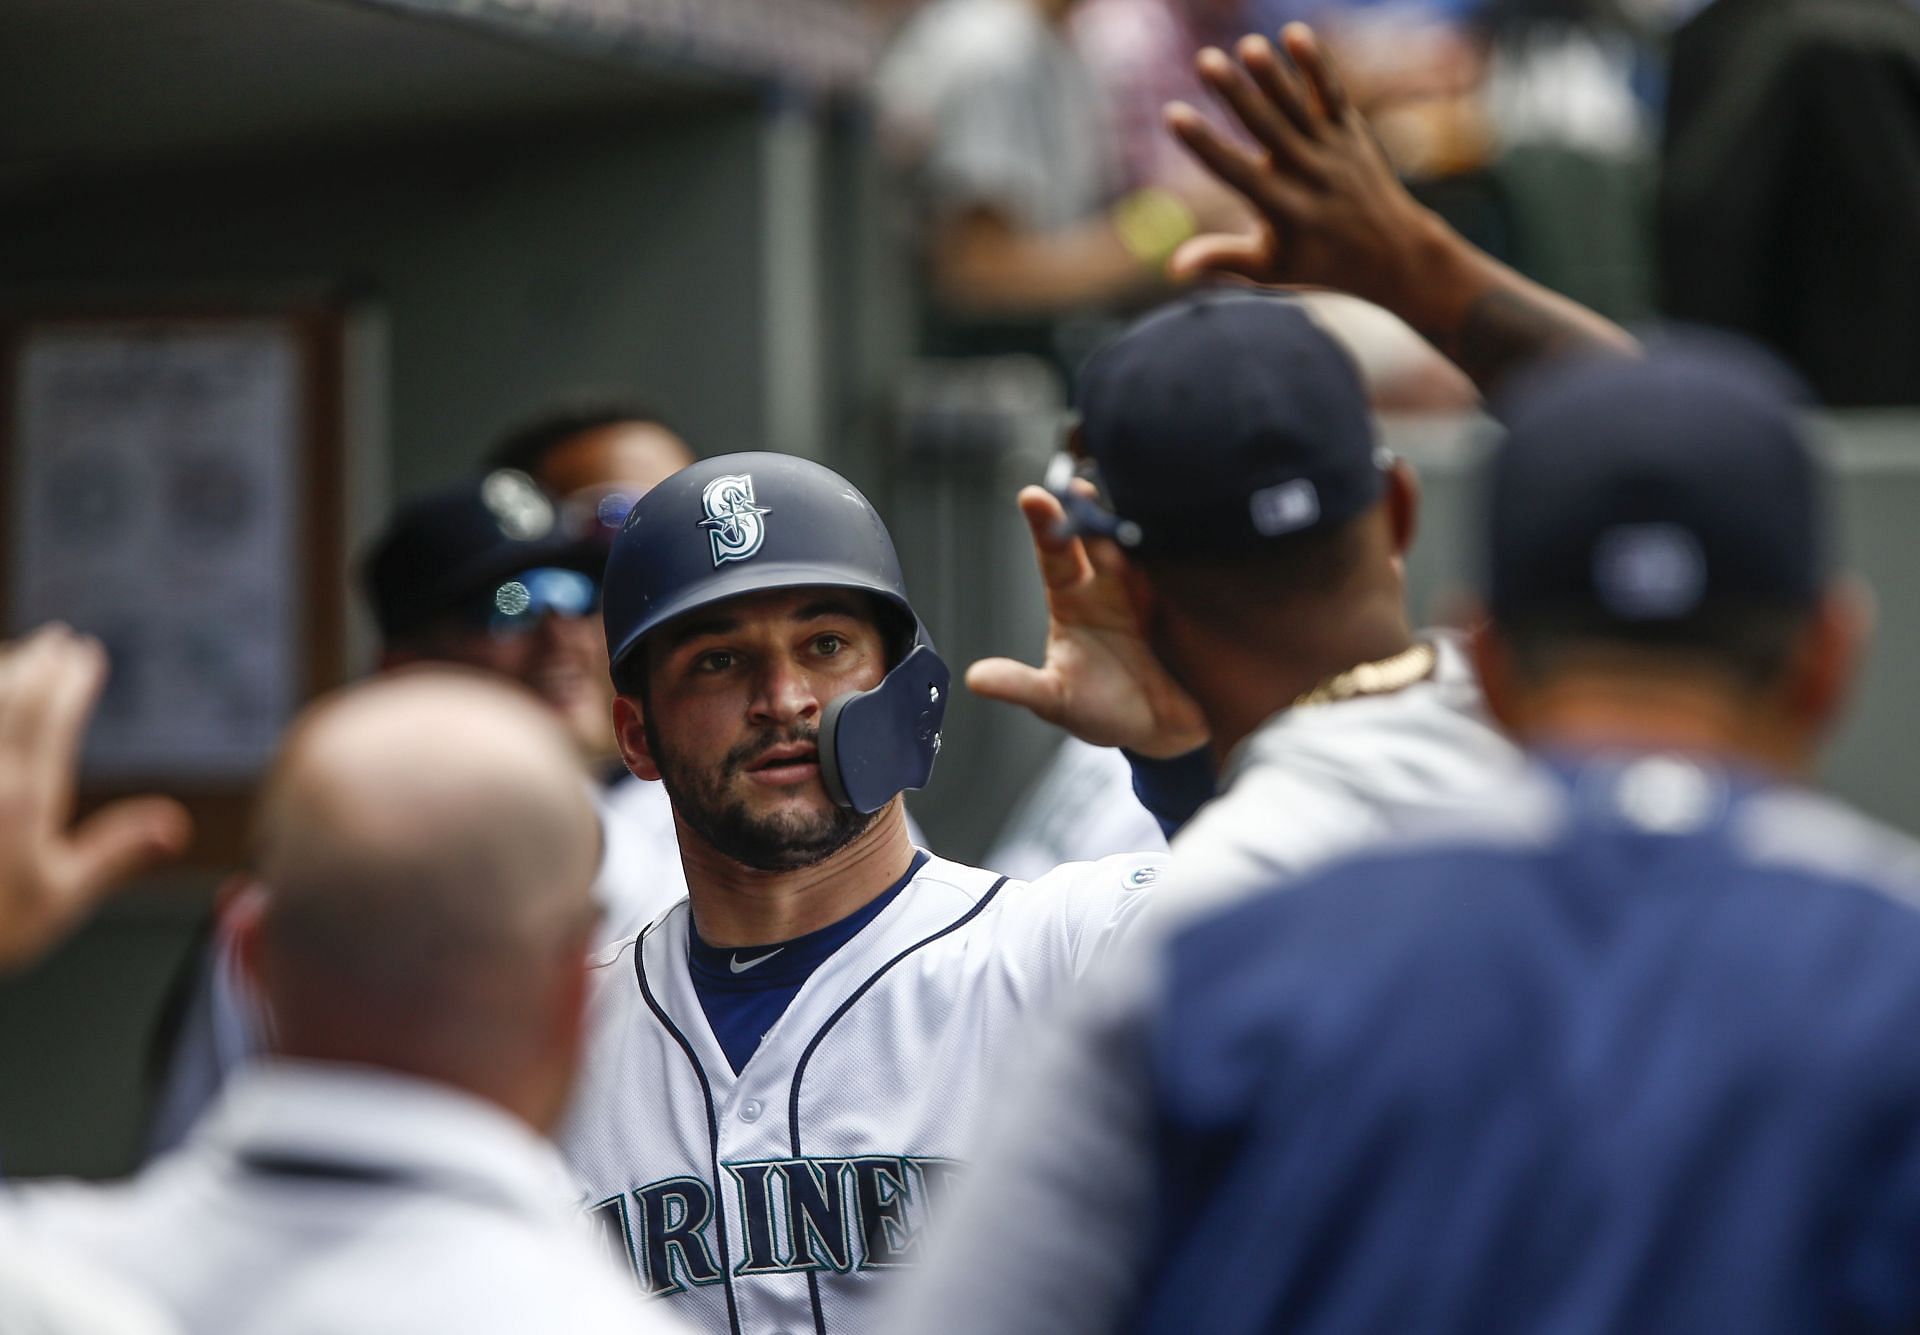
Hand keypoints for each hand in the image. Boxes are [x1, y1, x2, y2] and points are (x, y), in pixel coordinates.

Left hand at [0, 626, 191, 973]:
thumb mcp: (58, 900)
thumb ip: (115, 852)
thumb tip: (173, 824)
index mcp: (23, 797)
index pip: (51, 717)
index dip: (73, 681)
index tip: (89, 655)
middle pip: (11, 694)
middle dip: (38, 661)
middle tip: (57, 640)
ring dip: (2, 671)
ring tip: (17, 655)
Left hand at [965, 488, 1208, 758]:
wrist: (1160, 735)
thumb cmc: (1101, 710)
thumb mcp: (1055, 701)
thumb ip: (1020, 686)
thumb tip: (974, 679)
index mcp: (1074, 600)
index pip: (1055, 554)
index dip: (1045, 526)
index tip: (1032, 497)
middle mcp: (1112, 587)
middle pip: (1101, 542)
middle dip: (1092, 515)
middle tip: (1082, 490)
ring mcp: (1153, 596)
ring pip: (1145, 555)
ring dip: (1136, 539)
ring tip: (1123, 527)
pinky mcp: (1188, 611)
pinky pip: (1187, 581)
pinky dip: (1184, 562)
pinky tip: (1184, 543)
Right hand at [1163, 25, 1442, 310]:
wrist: (1393, 251)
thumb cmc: (1317, 261)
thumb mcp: (1269, 269)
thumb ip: (1222, 259)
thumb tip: (1173, 267)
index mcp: (1283, 208)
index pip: (1236, 172)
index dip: (1204, 143)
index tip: (1174, 115)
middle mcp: (1309, 175)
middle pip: (1267, 128)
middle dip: (1235, 94)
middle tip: (1205, 61)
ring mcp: (1333, 150)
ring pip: (1298, 107)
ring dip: (1274, 75)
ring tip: (1248, 45)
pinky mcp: (1351, 131)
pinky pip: (1332, 94)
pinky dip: (1316, 66)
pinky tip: (1294, 34)